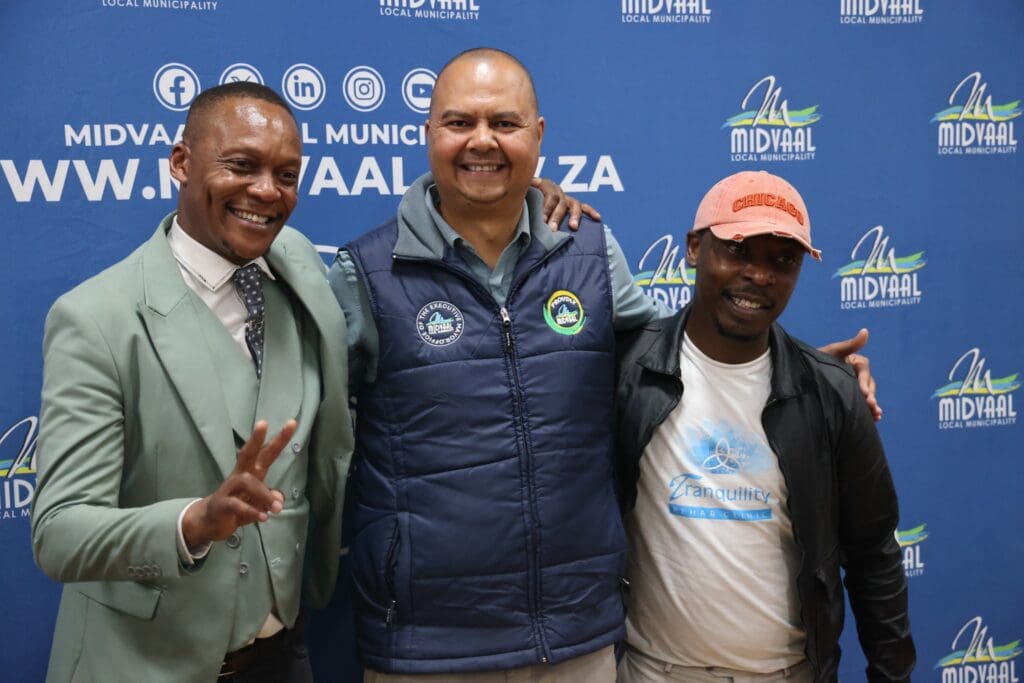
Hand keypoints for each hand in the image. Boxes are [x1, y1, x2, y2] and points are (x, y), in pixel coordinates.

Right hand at [182, 420, 296, 546]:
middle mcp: (240, 475)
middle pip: (247, 453)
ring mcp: (229, 488)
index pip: (267, 452)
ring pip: (247, 481)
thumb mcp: (259, 503)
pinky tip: (263, 518)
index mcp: (252, 471)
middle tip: (263, 423)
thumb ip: (271, 499)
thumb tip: (279, 498)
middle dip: (256, 438)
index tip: (293, 423)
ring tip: (277, 509)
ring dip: (264, 494)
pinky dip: (251, 511)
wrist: (210, 522)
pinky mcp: (221, 504)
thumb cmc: (239, 507)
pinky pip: (236, 504)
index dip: (279, 439)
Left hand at [531, 177, 601, 230]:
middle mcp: (559, 191)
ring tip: (573, 227)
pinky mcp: (574, 204)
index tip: (542, 221)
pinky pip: (585, 207)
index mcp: (546, 185)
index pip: (549, 196)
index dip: (546, 208)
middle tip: (552, 229)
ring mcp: (567, 198)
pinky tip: (598, 218)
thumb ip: (524, 191)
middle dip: (557, 217)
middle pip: (561, 203)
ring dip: (574, 216)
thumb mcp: (523, 191)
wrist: (531, 188)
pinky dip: (591, 212)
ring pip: (574, 205)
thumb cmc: (525, 194)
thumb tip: (525, 188)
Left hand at [819, 328, 881, 421]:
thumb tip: (865, 331)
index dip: (865, 380)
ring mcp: (852, 386)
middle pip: (868, 384)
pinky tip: (874, 419)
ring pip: (867, 395)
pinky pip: (861, 404)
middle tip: (871, 406)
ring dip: (873, 405)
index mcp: (853, 362)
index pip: (864, 369)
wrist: (801, 374)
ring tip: (876, 415)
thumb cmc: (814, 360)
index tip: (864, 392)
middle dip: (871, 395)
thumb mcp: (830, 351)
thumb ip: (848, 344)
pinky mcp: (848, 396)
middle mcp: (855, 374)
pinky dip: (868, 411)